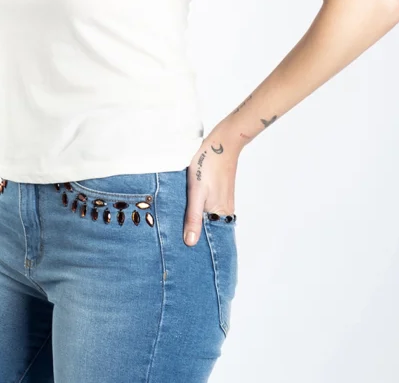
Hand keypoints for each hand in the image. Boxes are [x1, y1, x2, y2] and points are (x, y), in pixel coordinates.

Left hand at [183, 124, 239, 245]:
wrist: (222, 142)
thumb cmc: (208, 165)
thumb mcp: (197, 192)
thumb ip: (193, 217)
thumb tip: (191, 243)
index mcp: (221, 214)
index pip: (210, 239)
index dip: (197, 248)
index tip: (182, 256)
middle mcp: (224, 211)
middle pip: (208, 230)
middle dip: (194, 237)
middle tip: (174, 247)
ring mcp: (222, 201)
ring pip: (207, 219)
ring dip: (195, 224)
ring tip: (177, 232)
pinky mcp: (218, 193)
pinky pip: (208, 209)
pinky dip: (198, 213)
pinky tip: (186, 212)